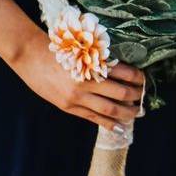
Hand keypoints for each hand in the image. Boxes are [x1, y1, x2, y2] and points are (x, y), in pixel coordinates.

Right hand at [13, 31, 144, 131]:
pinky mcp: (68, 106)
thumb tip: (125, 71)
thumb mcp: (82, 50)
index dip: (138, 78)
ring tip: (137, 112)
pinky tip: (120, 127)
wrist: (30, 56)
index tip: (144, 79)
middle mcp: (87, 81)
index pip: (125, 72)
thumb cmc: (59, 48)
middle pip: (121, 93)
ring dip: (128, 113)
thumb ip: (100, 61)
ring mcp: (77, 96)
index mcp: (92, 63)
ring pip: (111, 109)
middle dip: (136, 96)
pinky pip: (94, 118)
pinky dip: (109, 124)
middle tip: (144, 96)